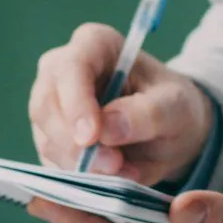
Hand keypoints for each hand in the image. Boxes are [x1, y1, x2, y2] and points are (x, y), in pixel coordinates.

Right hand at [28, 23, 214, 185]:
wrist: (170, 131)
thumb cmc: (173, 106)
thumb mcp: (176, 107)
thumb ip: (147, 114)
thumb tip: (106, 130)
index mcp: (95, 44)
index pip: (70, 67)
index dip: (76, 103)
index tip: (92, 137)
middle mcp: (62, 70)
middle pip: (46, 105)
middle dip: (75, 142)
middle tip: (113, 166)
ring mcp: (51, 105)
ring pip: (45, 137)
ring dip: (79, 164)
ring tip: (121, 172)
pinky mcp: (50, 137)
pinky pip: (50, 160)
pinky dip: (77, 176)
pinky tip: (108, 178)